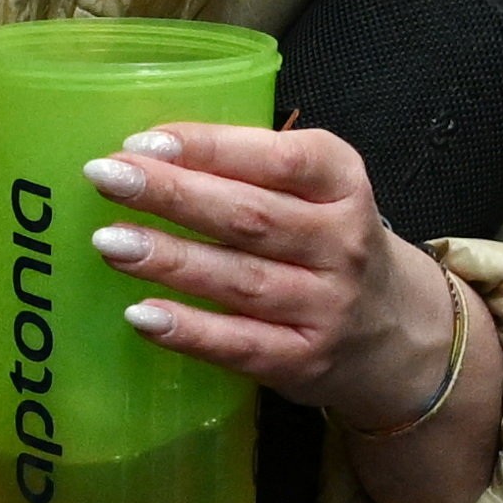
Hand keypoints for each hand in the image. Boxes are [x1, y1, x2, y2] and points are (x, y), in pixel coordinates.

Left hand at [88, 122, 454, 411]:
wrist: (395, 333)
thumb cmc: (330, 245)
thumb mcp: (319, 192)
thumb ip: (253, 169)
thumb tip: (149, 154)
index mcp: (344, 184)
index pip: (280, 158)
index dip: (211, 147)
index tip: (144, 141)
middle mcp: (342, 243)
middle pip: (251, 216)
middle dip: (172, 195)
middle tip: (106, 177)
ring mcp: (327, 306)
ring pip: (241, 280)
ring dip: (170, 259)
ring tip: (109, 241)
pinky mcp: (305, 360)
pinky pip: (240, 345)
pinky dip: (190, 330)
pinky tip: (141, 314)